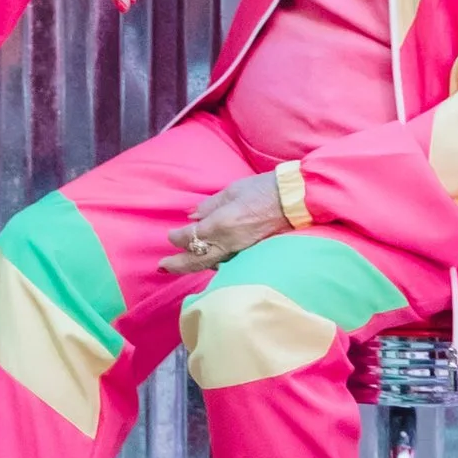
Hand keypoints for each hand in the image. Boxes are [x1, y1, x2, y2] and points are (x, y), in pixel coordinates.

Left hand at [159, 172, 290, 276]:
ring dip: (194, 265)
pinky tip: (207, 263)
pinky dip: (213, 264)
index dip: (177, 238)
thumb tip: (192, 215)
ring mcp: (241, 252)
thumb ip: (210, 205)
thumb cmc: (264, 190)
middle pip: (196, 260)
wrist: (295, 201)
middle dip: (177, 265)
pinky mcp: (251, 256)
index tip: (172, 235)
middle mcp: (228, 243)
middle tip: (162, 267)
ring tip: (180, 266)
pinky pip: (227, 264)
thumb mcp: (232, 191)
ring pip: (211, 265)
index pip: (190, 237)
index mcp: (221, 224)